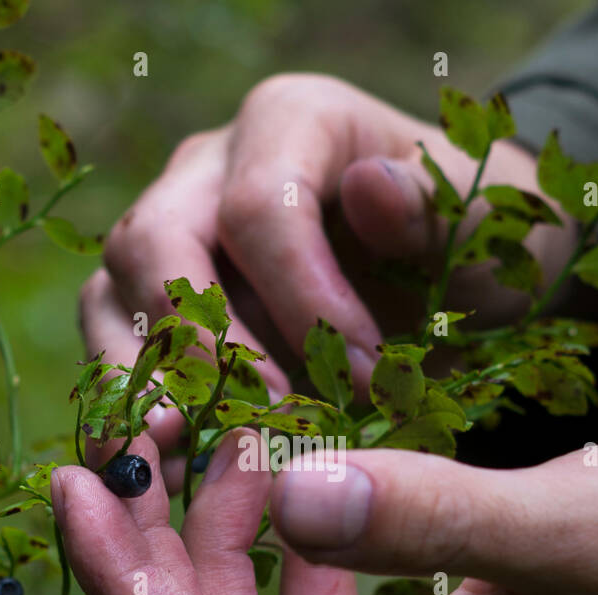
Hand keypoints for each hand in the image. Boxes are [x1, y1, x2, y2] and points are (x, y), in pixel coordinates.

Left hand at [51, 435, 597, 594]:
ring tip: (242, 438)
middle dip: (159, 548)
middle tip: (152, 436)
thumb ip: (421, 514)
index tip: (75, 478)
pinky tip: (305, 487)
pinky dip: (282, 558)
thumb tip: (287, 489)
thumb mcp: (557, 522)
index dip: (117, 575)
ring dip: (224, 543)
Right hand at [80, 74, 576, 482]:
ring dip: (142, 382)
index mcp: (292, 123)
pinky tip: (174, 469)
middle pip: (155, 243)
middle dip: (196, 345)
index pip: (259, 209)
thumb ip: (432, 206)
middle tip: (250, 423)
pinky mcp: (158, 304)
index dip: (303, 302)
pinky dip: (142, 410)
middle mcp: (209, 169)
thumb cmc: (467, 240)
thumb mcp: (481, 221)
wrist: (451, 274)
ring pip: (116, 298)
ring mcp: (174, 235)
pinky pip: (122, 353)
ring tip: (177, 453)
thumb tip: (370, 188)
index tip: (364, 378)